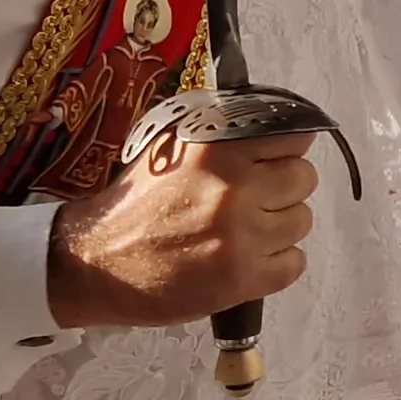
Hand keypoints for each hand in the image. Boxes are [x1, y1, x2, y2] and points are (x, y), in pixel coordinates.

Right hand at [44, 131, 318, 328]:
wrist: (96, 262)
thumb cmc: (135, 202)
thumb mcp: (169, 143)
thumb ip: (221, 131)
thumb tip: (276, 119)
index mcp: (216, 148)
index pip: (294, 136)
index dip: (285, 150)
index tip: (272, 161)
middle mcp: (234, 187)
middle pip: (304, 178)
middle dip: (284, 189)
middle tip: (255, 200)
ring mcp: (241, 236)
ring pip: (301, 221)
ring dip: (279, 227)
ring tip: (244, 233)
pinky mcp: (243, 279)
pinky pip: (294, 264)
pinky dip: (277, 264)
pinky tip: (247, 259)